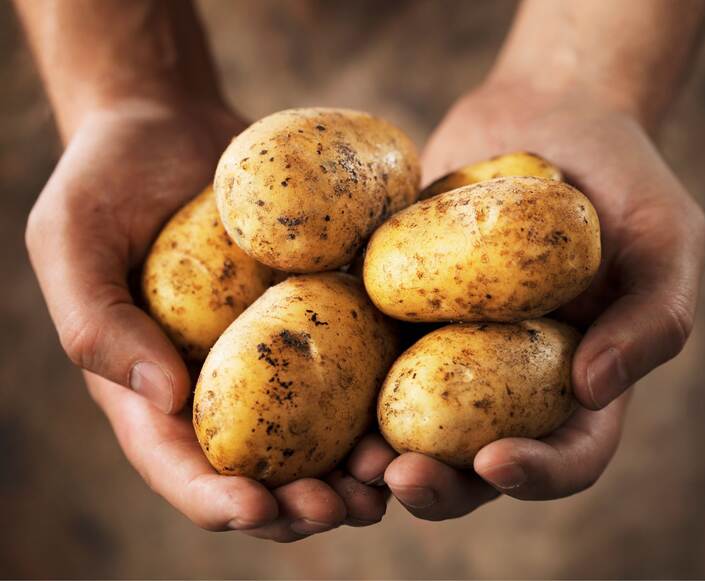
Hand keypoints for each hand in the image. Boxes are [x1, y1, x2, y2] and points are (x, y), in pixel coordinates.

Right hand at [27, 99, 390, 539]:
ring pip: (320, 436)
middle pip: (262, 470)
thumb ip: (97, 321)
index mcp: (152, 388)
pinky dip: (385, 397)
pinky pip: (355, 366)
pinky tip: (416, 407)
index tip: (254, 508)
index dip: (215, 500)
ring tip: (391, 478)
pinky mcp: (320, 316)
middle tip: (343, 509)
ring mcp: (276, 355)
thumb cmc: (108, 179)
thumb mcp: (71, 238)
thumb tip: (162, 398)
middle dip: (300, 505)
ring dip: (356, 471)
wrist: (174, 125)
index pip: (180, 465)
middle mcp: (221, 385)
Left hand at [380, 81, 704, 518]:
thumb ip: (653, 316)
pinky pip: (366, 352)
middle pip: (475, 463)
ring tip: (350, 458)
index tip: (496, 462)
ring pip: (411, 425)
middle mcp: (510, 379)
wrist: (546, 114)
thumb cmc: (621, 177)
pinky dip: (340, 379)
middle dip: (440, 486)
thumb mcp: (667, 238)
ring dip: (379, 455)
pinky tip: (314, 378)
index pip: (568, 454)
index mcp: (579, 380)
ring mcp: (448, 348)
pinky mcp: (400, 309)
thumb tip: (593, 389)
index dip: (537, 475)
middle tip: (399, 478)